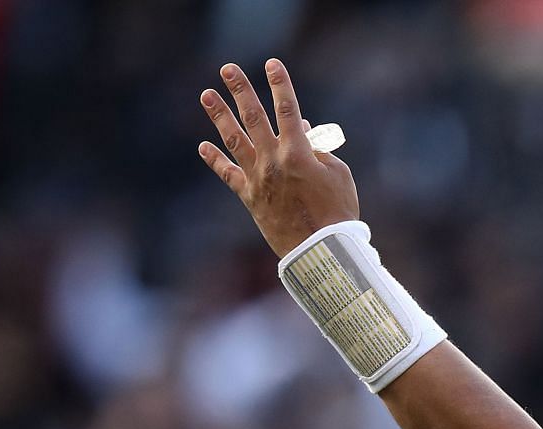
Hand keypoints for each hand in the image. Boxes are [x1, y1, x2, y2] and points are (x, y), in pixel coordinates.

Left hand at [198, 60, 359, 257]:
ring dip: (219, 116)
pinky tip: (203, 145)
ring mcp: (258, 179)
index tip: (271, 63)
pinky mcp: (250, 198)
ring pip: (234, 140)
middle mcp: (272, 161)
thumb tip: (301, 131)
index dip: (280, 85)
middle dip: (240, 90)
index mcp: (298, 153)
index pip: (287, 110)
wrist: (321, 251)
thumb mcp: (339, 176)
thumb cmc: (338, 213)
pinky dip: (215, 160)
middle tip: (227, 69)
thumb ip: (319, 150)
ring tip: (206, 94)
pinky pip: (228, 175)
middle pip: (253, 118)